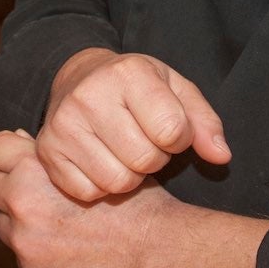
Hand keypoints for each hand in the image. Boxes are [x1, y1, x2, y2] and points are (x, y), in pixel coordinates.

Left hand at [0, 128, 171, 267]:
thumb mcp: (99, 161)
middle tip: (39, 191)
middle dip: (11, 186)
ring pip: (4, 223)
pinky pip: (22, 255)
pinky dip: (37, 250)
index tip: (18, 157)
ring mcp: (25, 243)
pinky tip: (66, 246)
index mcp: (36, 170)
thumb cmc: (135, 204)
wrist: (155, 255)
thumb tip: (21, 141)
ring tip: (57, 221)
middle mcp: (23, 205)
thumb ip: (56, 152)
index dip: (9, 151)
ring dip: (21, 221)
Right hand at [35, 47, 231, 200]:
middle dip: (154, 158)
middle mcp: (89, 96)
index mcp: (128, 74)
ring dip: (129, 175)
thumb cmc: (137, 88)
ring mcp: (63, 125)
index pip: (172, 130)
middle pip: (144, 160)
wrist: (79, 78)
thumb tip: (221, 157)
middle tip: (144, 141)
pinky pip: (88, 193)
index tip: (168, 128)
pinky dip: (101, 185)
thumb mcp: (176, 90)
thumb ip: (204, 122)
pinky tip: (100, 161)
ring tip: (123, 151)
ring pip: (117, 182)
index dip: (179, 138)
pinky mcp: (47, 151)